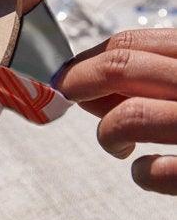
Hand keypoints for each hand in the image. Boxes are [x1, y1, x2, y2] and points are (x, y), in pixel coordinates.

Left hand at [53, 29, 176, 195]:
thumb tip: (86, 90)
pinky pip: (155, 171)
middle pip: (121, 67)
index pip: (131, 44)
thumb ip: (148, 79)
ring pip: (129, 115)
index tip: (63, 76)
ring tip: (119, 146)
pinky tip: (149, 172)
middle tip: (63, 99)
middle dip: (77, 83)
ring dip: (110, 133)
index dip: (85, 61)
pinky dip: (144, 174)